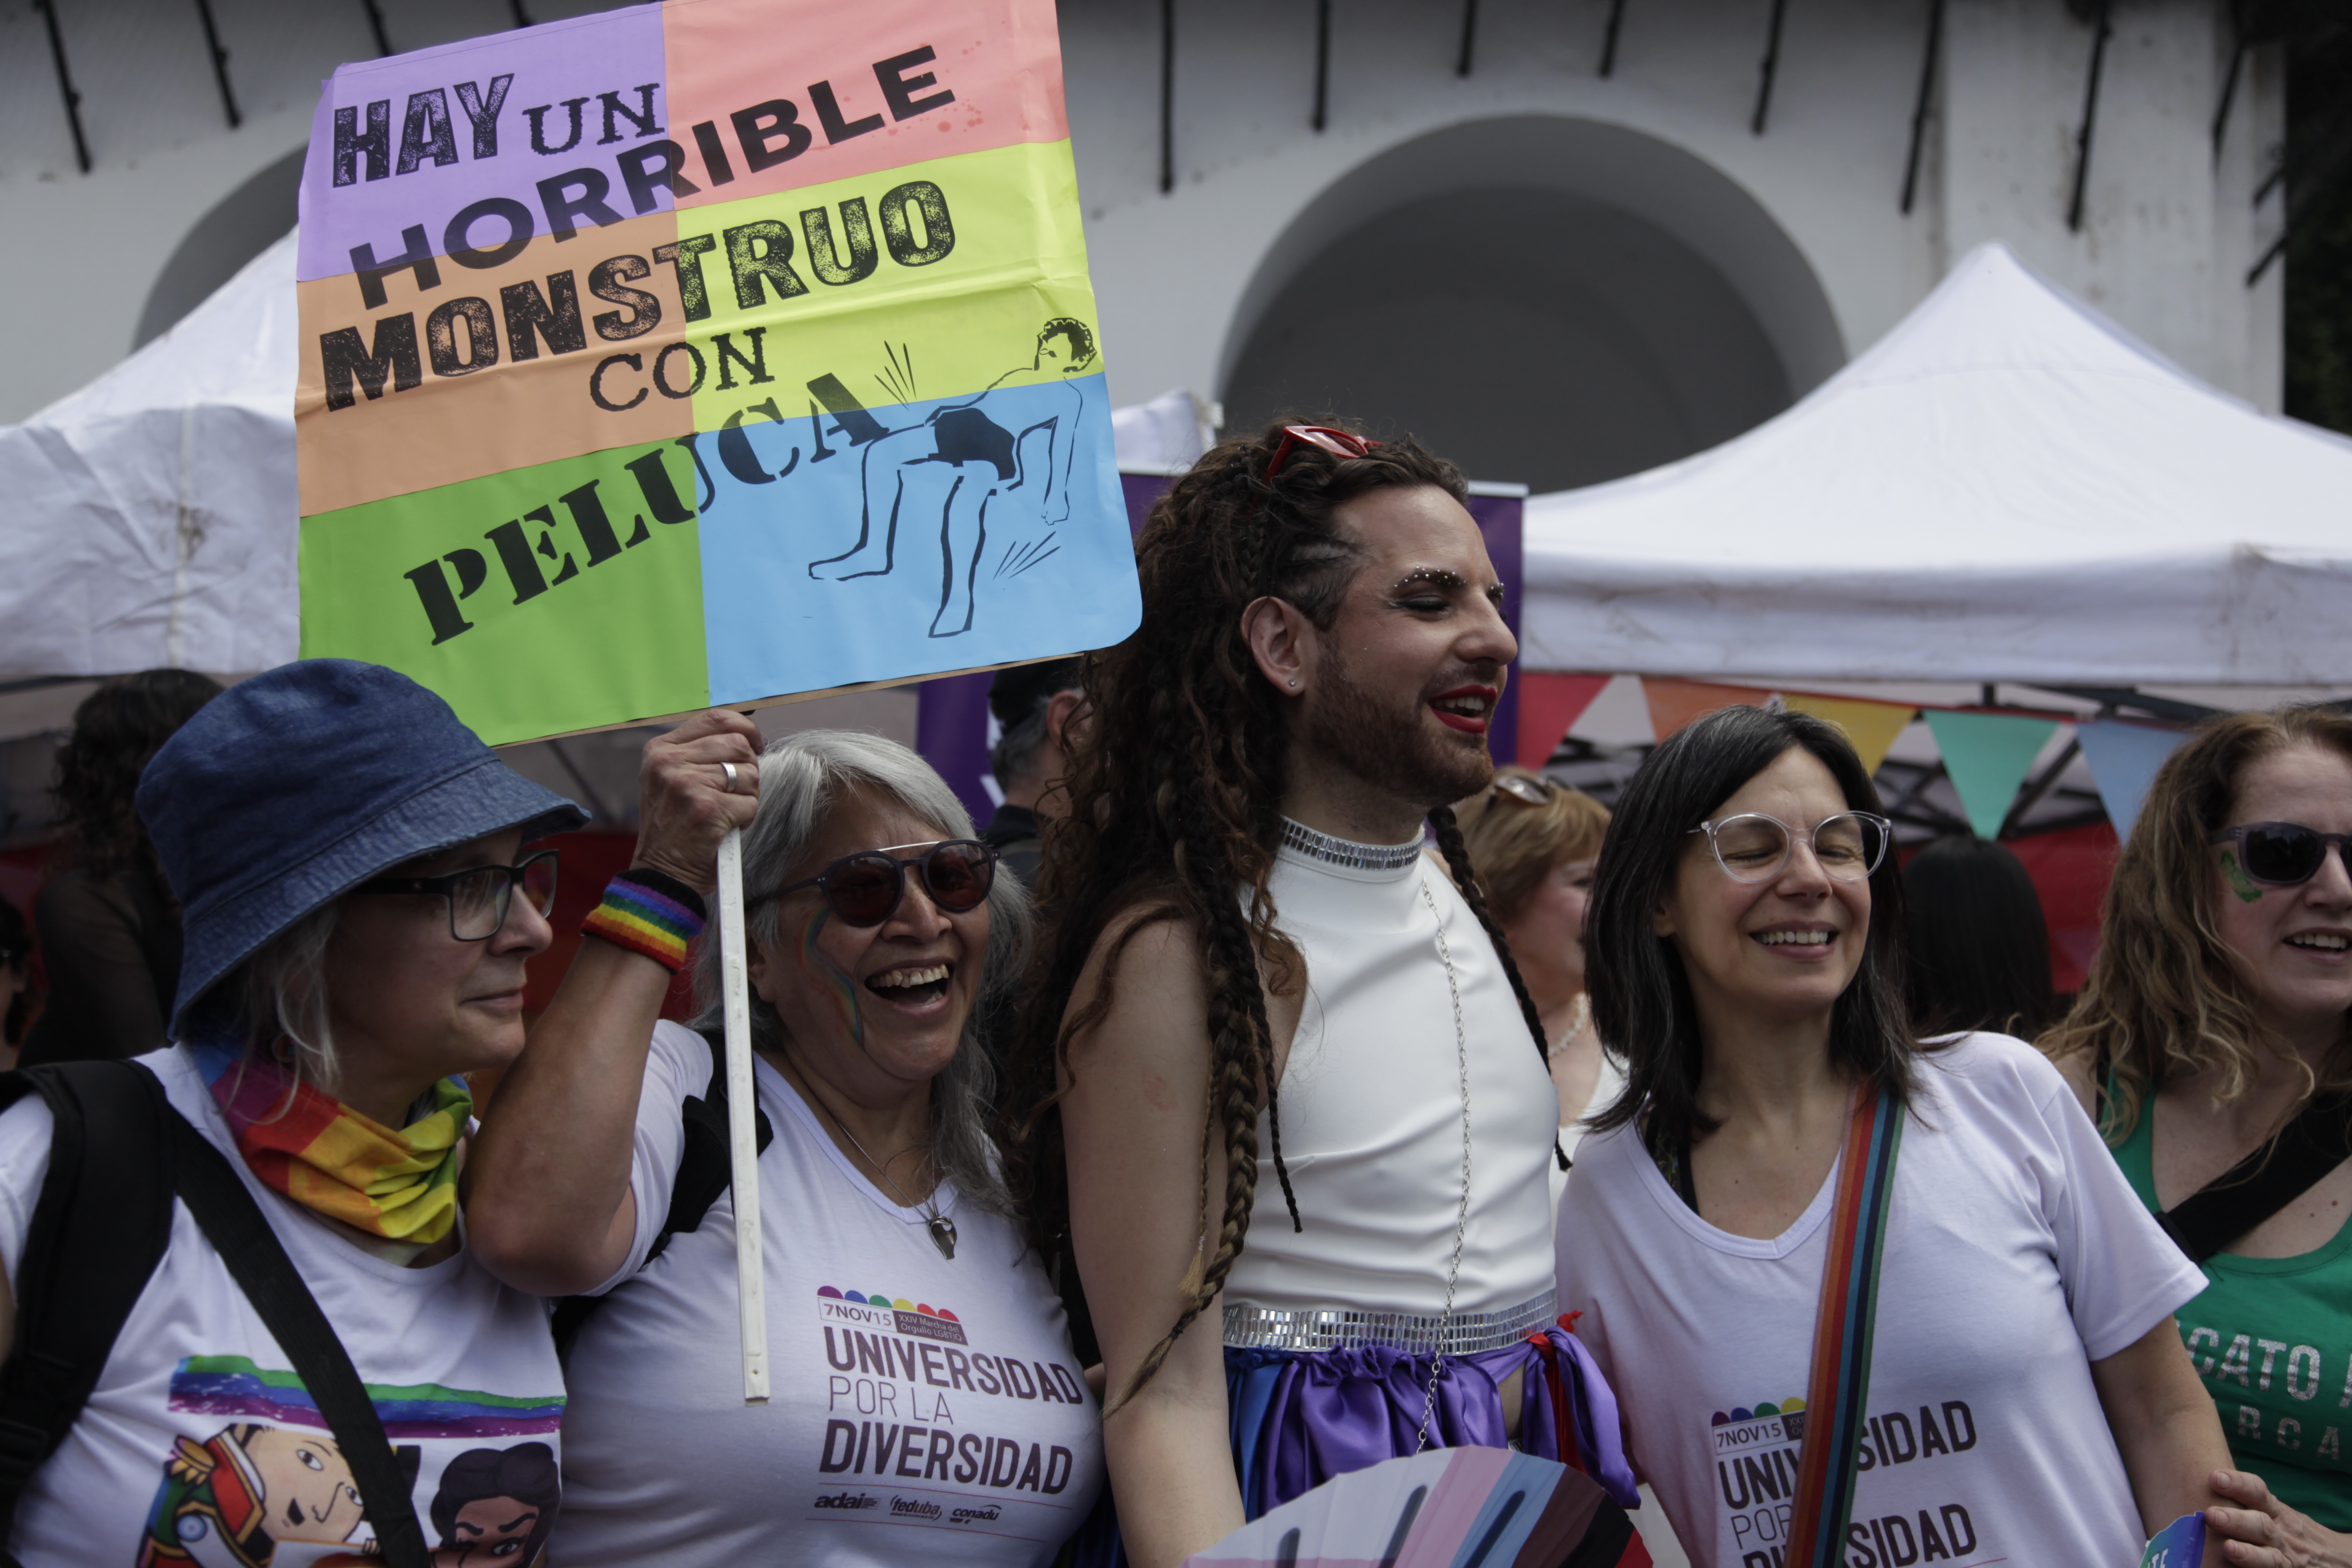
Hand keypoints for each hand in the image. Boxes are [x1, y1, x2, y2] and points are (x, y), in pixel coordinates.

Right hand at [630, 710, 762, 893]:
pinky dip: (745, 818)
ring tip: (725, 812)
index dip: (745, 728)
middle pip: (738, 745)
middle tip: (734, 791)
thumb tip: (745, 735)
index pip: (716, 718)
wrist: (661, 873)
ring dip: (747, 796)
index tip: (755, 743)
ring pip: (749, 774)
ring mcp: (687, 784)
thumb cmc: (673, 827)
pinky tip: (725, 827)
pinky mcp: (707, 808)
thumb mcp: (670, 779)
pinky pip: (750, 802)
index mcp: (661, 750)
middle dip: (747, 769)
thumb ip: (698, 752)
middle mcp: (669, 762)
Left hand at [2207, 1468, 2351, 1567]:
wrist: (2335, 1558)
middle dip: (2237, 1520)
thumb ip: (2245, 1502)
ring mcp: (2285, 1559)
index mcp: (2274, 1513)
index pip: (2257, 1493)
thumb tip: (2196, 1483)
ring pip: (2269, 1558)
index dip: (2238, 1484)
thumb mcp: (2273, 1512)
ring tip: (2229, 1550)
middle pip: (2261, 1526)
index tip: (2214, 1477)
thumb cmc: (2287, 1530)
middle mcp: (2281, 1535)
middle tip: (2211, 1514)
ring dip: (2249, 1555)